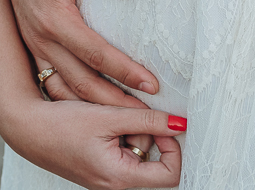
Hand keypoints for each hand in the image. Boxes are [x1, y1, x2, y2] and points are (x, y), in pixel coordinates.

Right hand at [0, 0, 158, 104]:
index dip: (126, 71)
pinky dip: (76, 95)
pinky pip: (55, 77)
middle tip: (147, 115)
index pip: (97, 54)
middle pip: (81, 82)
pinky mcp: (36, 38)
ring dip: (96, 103)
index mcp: (53, 16)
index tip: (152, 84)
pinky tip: (96, 101)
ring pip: (66, 86)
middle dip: (114, 101)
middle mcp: (42, 36)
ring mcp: (36, 40)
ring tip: (128, 116)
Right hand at [2, 98, 184, 189]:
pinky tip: (105, 123)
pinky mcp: (101, 166)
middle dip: (147, 133)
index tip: (165, 124)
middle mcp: (115, 183)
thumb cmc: (63, 126)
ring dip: (132, 129)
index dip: (173, 146)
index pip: (169, 174)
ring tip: (110, 118)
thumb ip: (149, 121)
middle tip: (127, 116)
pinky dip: (121, 133)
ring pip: (138, 151)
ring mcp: (107, 176)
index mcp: (119, 178)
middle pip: (154, 159)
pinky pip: (124, 149)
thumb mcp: (111, 117)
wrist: (30, 130)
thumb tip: (179, 123)